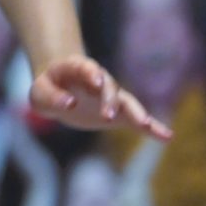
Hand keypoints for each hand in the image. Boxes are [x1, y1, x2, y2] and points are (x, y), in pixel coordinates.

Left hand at [29, 56, 172, 139]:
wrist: (59, 88)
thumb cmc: (47, 88)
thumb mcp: (39, 93)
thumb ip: (52, 97)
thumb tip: (69, 104)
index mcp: (78, 69)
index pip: (87, 68)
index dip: (92, 73)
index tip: (97, 80)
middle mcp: (101, 80)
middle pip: (110, 87)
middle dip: (110, 100)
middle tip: (108, 116)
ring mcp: (112, 97)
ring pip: (127, 102)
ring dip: (135, 113)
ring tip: (145, 125)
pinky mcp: (118, 114)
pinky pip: (136, 120)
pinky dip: (152, 128)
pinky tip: (167, 137)